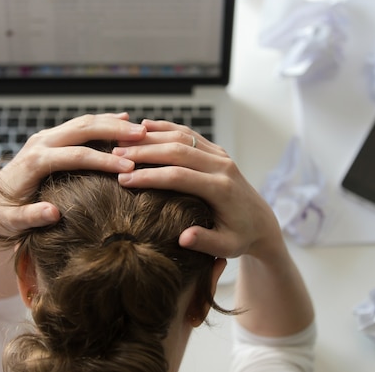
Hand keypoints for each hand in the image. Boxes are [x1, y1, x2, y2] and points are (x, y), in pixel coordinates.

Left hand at [0, 113, 146, 234]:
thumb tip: (53, 213)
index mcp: (34, 162)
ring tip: (140, 129)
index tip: (129, 167)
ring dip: (112, 123)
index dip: (103, 160)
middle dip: (114, 131)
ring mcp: (46, 137)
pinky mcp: (52, 138)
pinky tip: (123, 119)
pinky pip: (81, 125)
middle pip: (83, 129)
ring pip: (84, 122)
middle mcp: (40, 143)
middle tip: (142, 136)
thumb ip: (29, 217)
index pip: (75, 156)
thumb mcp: (11, 222)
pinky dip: (103, 121)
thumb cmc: (2, 216)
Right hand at [113, 119, 282, 260]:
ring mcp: (220, 155)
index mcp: (221, 188)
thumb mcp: (227, 247)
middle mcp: (222, 166)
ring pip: (181, 136)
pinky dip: (165, 128)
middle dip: (144, 152)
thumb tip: (184, 238)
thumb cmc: (240, 237)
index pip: (179, 176)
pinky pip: (188, 133)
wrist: (261, 221)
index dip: (149, 176)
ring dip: (150, 137)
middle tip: (114, 155)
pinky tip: (143, 127)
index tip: (124, 179)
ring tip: (121, 142)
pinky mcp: (216, 150)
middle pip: (177, 150)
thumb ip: (206, 242)